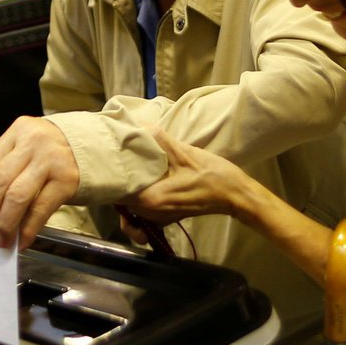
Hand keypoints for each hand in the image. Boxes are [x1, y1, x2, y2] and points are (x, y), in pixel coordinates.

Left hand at [0, 116, 80, 248]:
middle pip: (0, 182)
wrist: (102, 148)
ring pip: (16, 197)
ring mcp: (52, 160)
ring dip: (6, 224)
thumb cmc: (60, 153)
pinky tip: (24, 240)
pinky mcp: (67, 180)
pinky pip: (39, 209)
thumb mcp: (32, 146)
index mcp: (20, 130)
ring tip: (3, 239)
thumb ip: (11, 165)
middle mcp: (34, 142)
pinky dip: (28, 230)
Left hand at [124, 130, 251, 224]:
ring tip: (130, 172)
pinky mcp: (166, 217)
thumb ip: (158, 140)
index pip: (117, 192)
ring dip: (127, 193)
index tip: (111, 160)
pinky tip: (145, 185)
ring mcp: (159, 218)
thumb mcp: (184, 153)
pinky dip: (139, 203)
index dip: (112, 175)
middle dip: (117, 183)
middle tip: (118, 161)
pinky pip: (143, 212)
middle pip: (121, 201)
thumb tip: (139, 126)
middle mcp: (151, 213)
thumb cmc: (211, 175)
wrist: (235, 195)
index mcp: (151, 199)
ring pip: (131, 208)